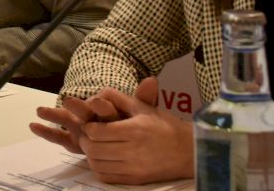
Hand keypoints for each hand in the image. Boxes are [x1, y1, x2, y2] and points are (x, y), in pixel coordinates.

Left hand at [30, 78, 192, 184]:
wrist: (188, 151)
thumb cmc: (164, 125)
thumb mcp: (143, 106)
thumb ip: (118, 98)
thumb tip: (96, 94)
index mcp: (134, 130)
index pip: (98, 132)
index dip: (88, 127)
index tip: (90, 123)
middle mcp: (133, 151)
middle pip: (94, 149)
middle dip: (85, 140)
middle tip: (87, 135)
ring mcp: (134, 168)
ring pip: (98, 164)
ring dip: (90, 155)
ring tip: (94, 146)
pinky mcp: (135, 180)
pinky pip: (107, 177)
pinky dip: (99, 168)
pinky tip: (103, 159)